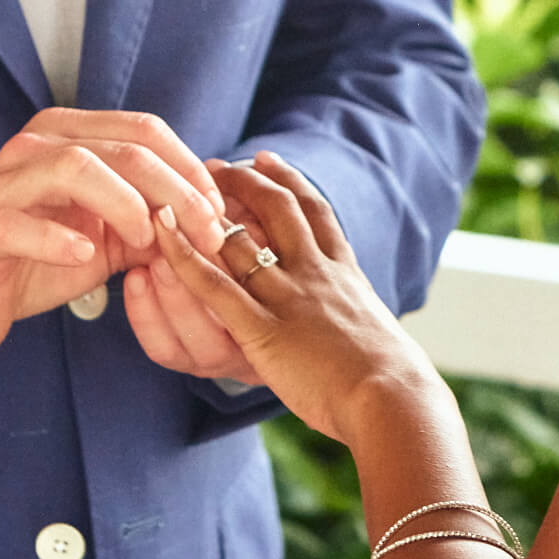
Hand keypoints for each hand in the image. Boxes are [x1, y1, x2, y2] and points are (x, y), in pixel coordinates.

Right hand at [0, 110, 227, 364]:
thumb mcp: (103, 237)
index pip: (144, 131)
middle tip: (206, 234)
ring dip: (126, 205)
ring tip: (149, 241)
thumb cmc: (33, 258)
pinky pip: (18, 222)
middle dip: (177, 191)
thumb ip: (149, 221)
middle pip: (123, 149)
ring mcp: (4, 183)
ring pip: (75, 168)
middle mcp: (36, 146)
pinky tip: (85, 256)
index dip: (190, 169)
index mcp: (69, 135)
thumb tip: (211, 223)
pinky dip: (58, 238)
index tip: (220, 213)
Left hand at [146, 153, 438, 441]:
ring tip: (179, 190)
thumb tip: (372, 338)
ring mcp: (288, 298)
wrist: (394, 399)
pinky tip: (162, 236)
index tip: (267, 159)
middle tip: (216, 165)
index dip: (290, 180)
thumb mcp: (385, 337)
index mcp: (346, 274)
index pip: (316, 212)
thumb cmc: (396, 384)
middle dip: (244, 180)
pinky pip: (215, 286)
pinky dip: (184, 257)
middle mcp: (316, 274)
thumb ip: (364, 324)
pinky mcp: (263, 329)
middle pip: (278, 208)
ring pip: (241, 238)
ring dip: (207, 210)